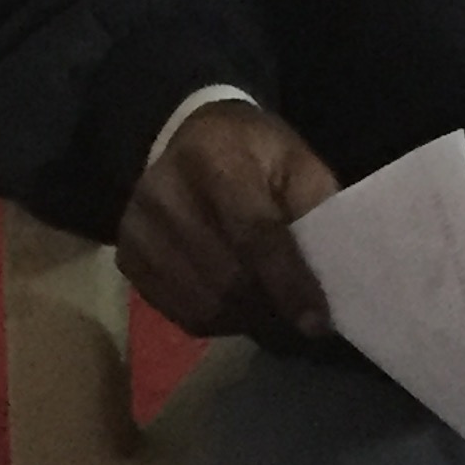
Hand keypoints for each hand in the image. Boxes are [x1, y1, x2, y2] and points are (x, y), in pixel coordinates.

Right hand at [118, 101, 340, 340]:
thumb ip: (316, 210)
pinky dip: (217, 320)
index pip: (253, 232)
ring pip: (202, 303)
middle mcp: (165, 191)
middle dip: (270, 307)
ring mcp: (138, 227)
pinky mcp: (128, 257)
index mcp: (215, 157)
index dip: (288, 282)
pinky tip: (236, 304)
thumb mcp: (296, 163)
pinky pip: (179, 312)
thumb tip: (335, 275)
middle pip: (226, 276)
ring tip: (271, 311)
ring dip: (245, 319)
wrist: (191, 142)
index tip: (316, 322)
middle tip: (300, 320)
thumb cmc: (255, 155)